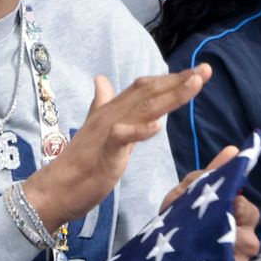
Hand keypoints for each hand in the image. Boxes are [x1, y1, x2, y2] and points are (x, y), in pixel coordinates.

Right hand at [26, 67, 210, 228]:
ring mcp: (107, 132)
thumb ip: (102, 104)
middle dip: (179, 81)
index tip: (197, 72)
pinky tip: (157, 126)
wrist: (55, 190)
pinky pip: (121, 137)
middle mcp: (111, 115)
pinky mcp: (104, 153)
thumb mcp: (96, 130)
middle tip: (206, 70)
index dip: (171, 79)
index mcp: (112, 110)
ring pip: (143, 108)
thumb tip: (101, 79)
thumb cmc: (79, 163)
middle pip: (149, 91)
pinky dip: (140, 130)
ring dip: (171, 95)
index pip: (145, 87)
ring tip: (195, 84)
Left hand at [159, 144, 260, 260]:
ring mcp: (236, 259)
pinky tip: (208, 258)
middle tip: (215, 220)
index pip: (249, 208)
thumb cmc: (175, 222)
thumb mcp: (186, 194)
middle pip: (253, 227)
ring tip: (207, 240)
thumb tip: (233, 150)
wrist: (153, 257)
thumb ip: (209, 174)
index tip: (225, 200)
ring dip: (230, 239)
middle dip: (236, 219)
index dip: (239, 203)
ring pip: (250, 245)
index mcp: (231, 216)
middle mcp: (239, 237)